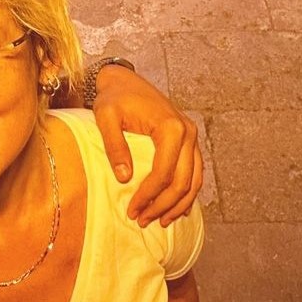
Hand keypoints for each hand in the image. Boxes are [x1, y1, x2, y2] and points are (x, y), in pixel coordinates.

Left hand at [92, 65, 202, 226]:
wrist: (125, 80)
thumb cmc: (114, 97)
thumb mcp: (106, 117)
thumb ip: (114, 145)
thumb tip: (124, 178)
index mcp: (171, 127)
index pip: (164, 173)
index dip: (148, 196)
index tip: (132, 211)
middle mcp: (188, 132)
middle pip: (183, 181)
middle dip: (163, 206)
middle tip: (142, 221)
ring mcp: (192, 136)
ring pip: (194, 180)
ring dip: (178, 204)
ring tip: (159, 221)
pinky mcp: (189, 139)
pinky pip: (195, 172)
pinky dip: (187, 192)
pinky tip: (175, 208)